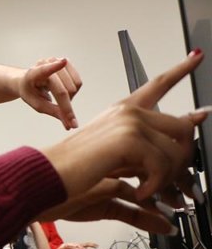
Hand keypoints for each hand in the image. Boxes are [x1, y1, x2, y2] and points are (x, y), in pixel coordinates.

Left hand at [19, 58, 81, 129]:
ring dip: (70, 98)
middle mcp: (45, 64)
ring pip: (74, 86)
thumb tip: (71, 125)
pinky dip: (74, 91)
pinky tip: (64, 91)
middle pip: (64, 90)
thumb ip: (54, 112)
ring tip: (58, 98)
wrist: (27, 81)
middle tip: (61, 112)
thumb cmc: (31, 92)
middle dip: (66, 105)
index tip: (63, 62)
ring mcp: (56, 61)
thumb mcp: (37, 104)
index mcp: (33, 74)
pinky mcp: (66, 62)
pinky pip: (78, 82)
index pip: (44, 70)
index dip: (54, 66)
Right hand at [38, 50, 205, 233]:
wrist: (53, 173)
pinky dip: (156, 187)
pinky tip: (141, 193)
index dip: (181, 68)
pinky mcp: (130, 139)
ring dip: (171, 179)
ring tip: (153, 192)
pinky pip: (163, 166)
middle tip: (181, 185)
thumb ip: (147, 145)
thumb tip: (183, 141)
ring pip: (177, 150)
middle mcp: (129, 111)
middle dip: (186, 160)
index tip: (197, 55)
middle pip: (184, 127)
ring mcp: (130, 122)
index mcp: (124, 110)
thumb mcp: (117, 153)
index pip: (158, 83)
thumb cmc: (78, 167)